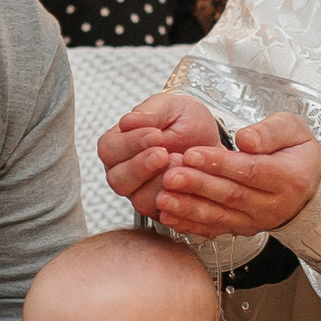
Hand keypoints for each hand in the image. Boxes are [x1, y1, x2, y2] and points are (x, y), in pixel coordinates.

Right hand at [100, 93, 222, 218]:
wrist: (211, 140)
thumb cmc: (185, 121)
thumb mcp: (170, 108)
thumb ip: (150, 113)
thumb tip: (127, 121)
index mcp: (118, 145)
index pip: (109, 149)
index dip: (130, 144)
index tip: (155, 134)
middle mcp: (124, 173)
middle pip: (118, 180)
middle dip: (141, 167)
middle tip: (163, 154)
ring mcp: (142, 193)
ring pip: (139, 200)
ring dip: (160, 184)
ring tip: (180, 164)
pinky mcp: (162, 209)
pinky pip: (164, 213)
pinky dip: (177, 199)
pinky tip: (188, 182)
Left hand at [153, 113, 320, 238]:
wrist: (309, 186)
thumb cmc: (297, 153)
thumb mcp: (294, 131)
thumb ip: (270, 131)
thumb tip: (246, 140)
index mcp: (289, 178)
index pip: (250, 171)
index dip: (220, 164)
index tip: (192, 153)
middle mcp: (274, 204)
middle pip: (231, 195)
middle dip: (198, 185)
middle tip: (171, 175)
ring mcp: (257, 220)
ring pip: (220, 215)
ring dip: (189, 207)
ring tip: (164, 197)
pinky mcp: (243, 229)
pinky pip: (215, 228)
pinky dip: (190, 224)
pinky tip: (169, 216)